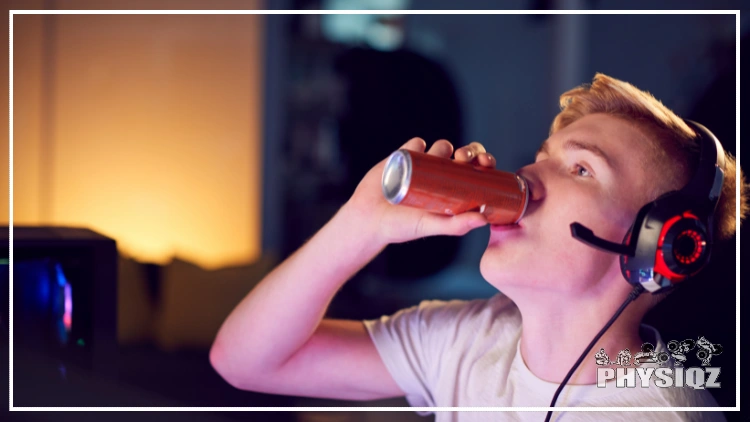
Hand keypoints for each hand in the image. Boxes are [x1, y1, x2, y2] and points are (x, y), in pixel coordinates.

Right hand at [343, 138, 496, 245]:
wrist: (367, 218)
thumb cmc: (400, 227)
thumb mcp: (430, 226)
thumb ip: (455, 226)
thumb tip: (484, 220)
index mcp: (454, 191)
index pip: (477, 172)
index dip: (484, 163)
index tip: (484, 164)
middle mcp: (442, 176)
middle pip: (464, 155)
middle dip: (468, 151)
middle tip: (461, 159)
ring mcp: (424, 165)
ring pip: (442, 147)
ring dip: (445, 147)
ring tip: (439, 157)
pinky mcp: (404, 156)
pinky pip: (416, 143)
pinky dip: (419, 143)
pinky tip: (419, 150)